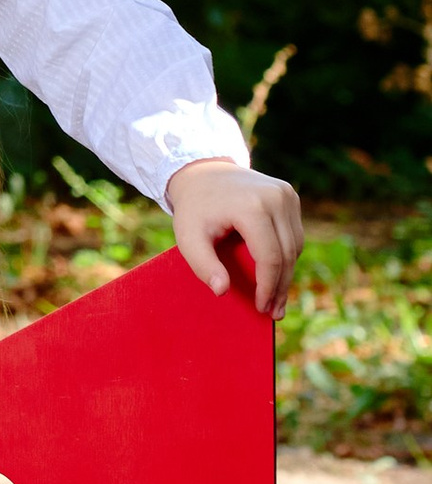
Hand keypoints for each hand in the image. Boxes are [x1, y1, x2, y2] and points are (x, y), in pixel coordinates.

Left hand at [167, 158, 303, 316]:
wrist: (202, 171)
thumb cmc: (194, 208)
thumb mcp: (188, 237)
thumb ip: (203, 265)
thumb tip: (222, 291)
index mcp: (251, 206)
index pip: (270, 257)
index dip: (268, 287)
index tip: (262, 308)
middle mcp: (276, 197)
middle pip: (287, 254)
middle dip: (280, 287)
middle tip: (273, 312)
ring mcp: (286, 194)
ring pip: (295, 246)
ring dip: (287, 274)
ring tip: (276, 299)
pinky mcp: (290, 195)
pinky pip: (294, 234)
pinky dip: (287, 256)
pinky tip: (277, 275)